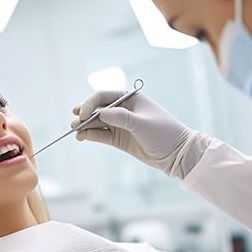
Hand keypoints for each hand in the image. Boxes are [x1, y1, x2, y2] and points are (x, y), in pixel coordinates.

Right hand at [71, 90, 197, 177]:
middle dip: (84, 115)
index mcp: (130, 98)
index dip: (90, 103)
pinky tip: (82, 137)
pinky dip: (91, 136)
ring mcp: (120, 125)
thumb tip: (100, 114)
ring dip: (85, 126)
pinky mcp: (119, 139)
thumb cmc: (164, 133)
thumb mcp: (142, 123)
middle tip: (74, 122)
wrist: (176, 154)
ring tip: (75, 132)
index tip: (82, 114)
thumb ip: (120, 117)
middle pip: (97, 109)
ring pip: (97, 123)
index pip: (104, 96)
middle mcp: (123, 110)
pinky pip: (101, 135)